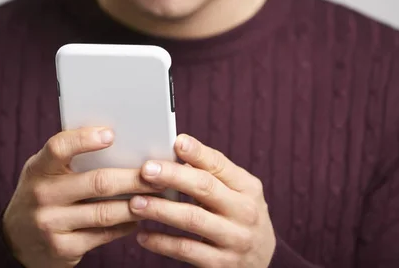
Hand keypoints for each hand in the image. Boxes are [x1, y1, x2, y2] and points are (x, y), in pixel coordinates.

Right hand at [2, 127, 161, 267]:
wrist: (16, 241)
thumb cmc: (42, 195)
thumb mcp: (45, 172)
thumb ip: (70, 158)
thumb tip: (118, 139)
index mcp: (38, 169)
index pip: (59, 148)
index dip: (85, 139)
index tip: (111, 134)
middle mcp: (42, 195)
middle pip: (97, 182)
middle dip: (134, 177)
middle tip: (157, 172)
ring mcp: (51, 224)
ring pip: (106, 212)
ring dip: (136, 203)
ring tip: (158, 194)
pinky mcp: (64, 248)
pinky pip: (104, 234)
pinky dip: (126, 225)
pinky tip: (138, 216)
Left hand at [128, 134, 275, 267]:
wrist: (262, 262)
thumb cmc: (238, 217)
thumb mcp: (236, 193)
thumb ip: (211, 173)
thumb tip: (176, 150)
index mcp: (248, 187)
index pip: (220, 165)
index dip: (197, 152)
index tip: (176, 142)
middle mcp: (245, 212)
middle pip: (205, 188)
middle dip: (173, 177)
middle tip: (146, 170)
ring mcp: (234, 239)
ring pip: (192, 219)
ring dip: (161, 209)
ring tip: (135, 202)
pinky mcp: (221, 264)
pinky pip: (185, 250)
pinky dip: (161, 242)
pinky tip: (142, 234)